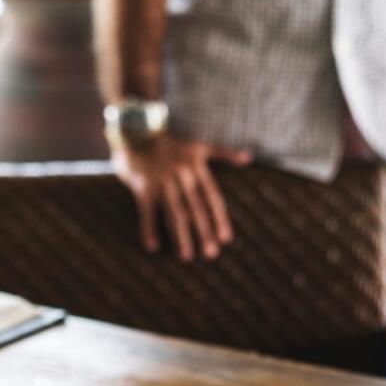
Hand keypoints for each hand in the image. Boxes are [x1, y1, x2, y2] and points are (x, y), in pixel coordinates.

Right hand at [112, 133, 251, 260]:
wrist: (137, 129)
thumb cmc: (171, 143)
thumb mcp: (199, 146)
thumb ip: (224, 153)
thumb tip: (248, 157)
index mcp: (197, 168)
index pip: (212, 197)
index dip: (219, 218)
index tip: (226, 239)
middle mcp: (181, 176)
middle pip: (195, 209)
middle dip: (204, 232)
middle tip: (211, 254)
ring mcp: (162, 181)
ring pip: (174, 212)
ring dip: (180, 236)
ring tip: (186, 257)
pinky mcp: (143, 186)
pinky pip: (147, 211)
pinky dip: (148, 228)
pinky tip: (152, 246)